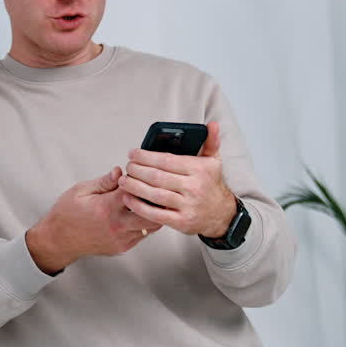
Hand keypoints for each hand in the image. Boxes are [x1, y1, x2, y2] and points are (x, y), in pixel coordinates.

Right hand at [27, 167, 161, 273]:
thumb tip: (119, 171)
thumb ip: (104, 182)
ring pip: (151, 226)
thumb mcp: (81, 190)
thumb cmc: (66, 214)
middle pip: (152, 212)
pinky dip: (144, 223)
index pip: (135, 191)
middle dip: (154, 199)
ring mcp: (121, 239)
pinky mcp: (122, 247)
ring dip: (152, 212)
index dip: (140, 180)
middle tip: (152, 188)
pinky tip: (138, 213)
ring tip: (148, 200)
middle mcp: (116, 226)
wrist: (58, 240)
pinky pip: (142, 235)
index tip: (138, 174)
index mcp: (106, 208)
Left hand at [118, 121, 236, 237]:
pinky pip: (156, 214)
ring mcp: (187, 206)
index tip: (133, 153)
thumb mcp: (214, 161)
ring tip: (123, 180)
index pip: (166, 160)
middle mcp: (194, 187)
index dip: (146, 156)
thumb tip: (212, 124)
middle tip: (127, 166)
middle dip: (137, 170)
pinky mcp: (181, 222)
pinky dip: (139, 206)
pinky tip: (128, 199)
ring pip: (154, 194)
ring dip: (134, 187)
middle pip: (157, 177)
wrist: (222, 214)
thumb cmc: (211, 185)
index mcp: (199, 169)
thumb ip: (211, 141)